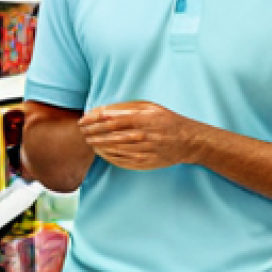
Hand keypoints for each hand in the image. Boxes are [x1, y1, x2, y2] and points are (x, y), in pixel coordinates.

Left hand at [78, 102, 203, 170]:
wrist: (189, 142)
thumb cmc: (167, 120)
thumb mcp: (151, 107)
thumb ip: (127, 108)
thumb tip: (102, 111)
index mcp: (145, 119)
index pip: (112, 120)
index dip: (94, 121)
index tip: (84, 120)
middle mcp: (145, 135)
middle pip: (111, 135)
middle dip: (93, 133)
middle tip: (82, 131)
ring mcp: (145, 151)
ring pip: (114, 149)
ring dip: (98, 145)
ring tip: (89, 141)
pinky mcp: (146, 163)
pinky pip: (122, 161)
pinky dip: (108, 156)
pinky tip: (101, 152)